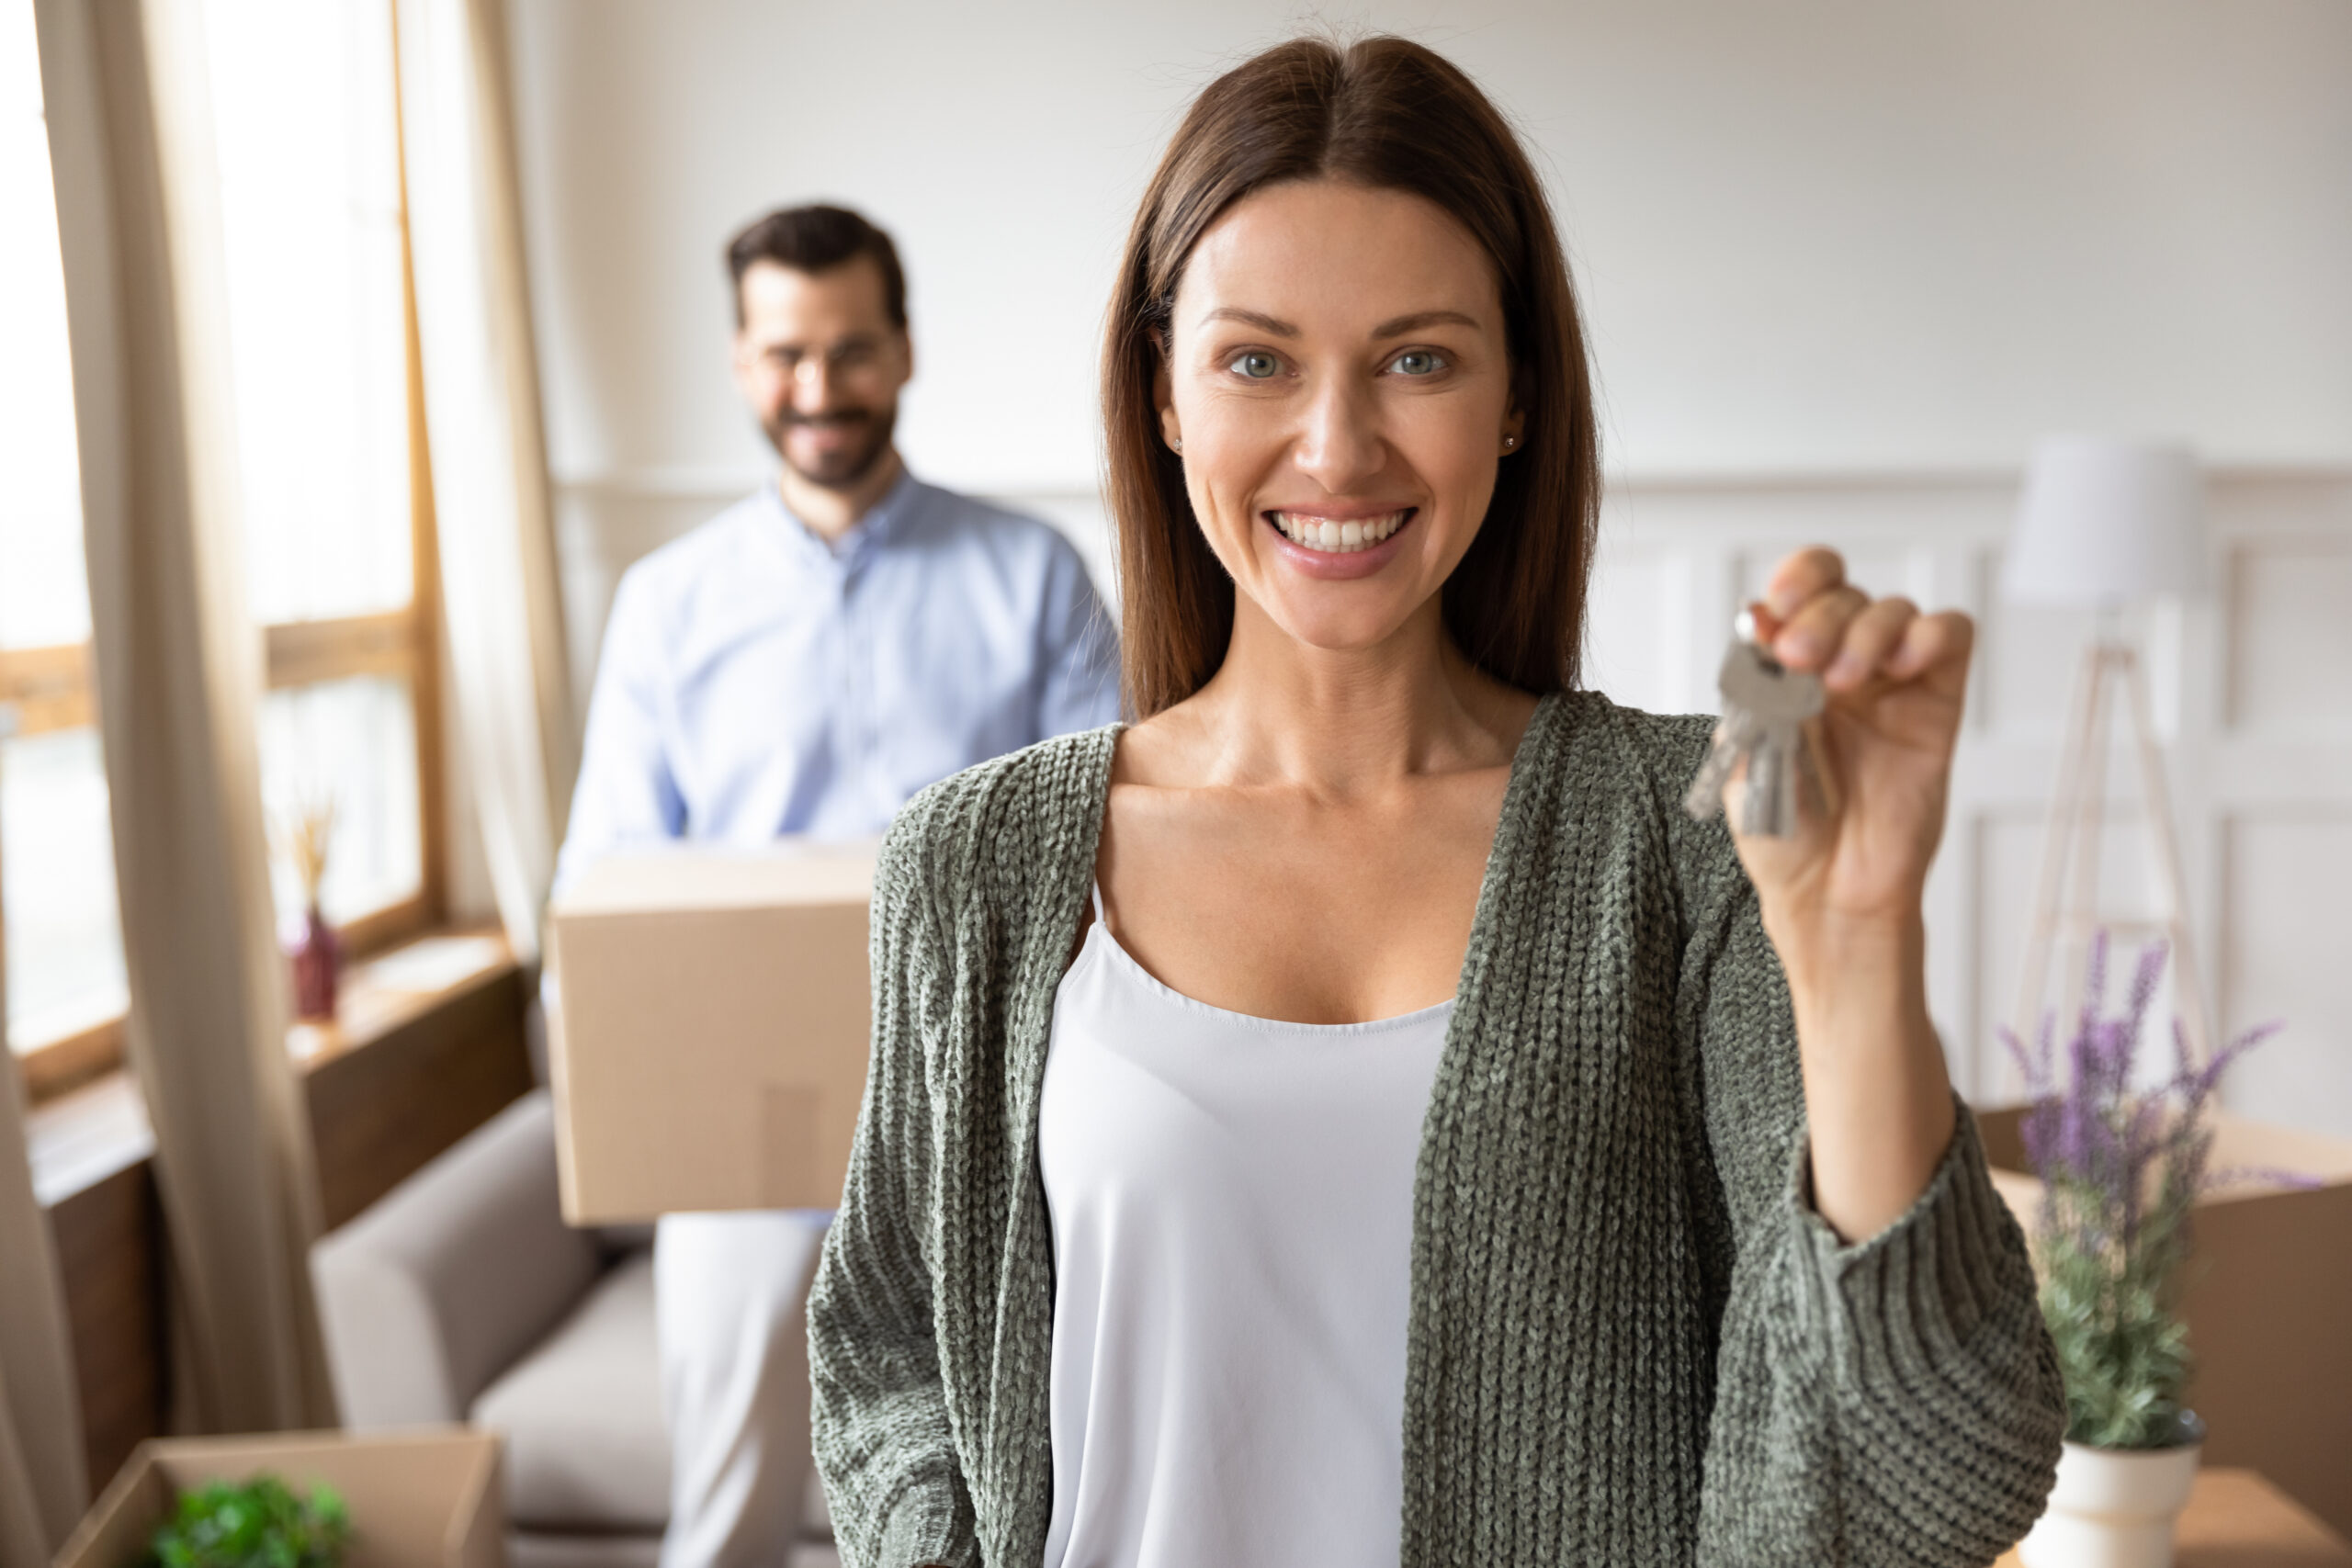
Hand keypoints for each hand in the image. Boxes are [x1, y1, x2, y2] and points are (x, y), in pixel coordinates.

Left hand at [1723, 547, 1972, 989]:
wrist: (1827, 891)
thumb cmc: (1781, 831)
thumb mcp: (1746, 753)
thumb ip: (1756, 687)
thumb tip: (1762, 623)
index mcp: (1785, 668)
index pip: (1799, 591)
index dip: (1794, 580)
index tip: (1776, 605)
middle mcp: (1837, 665)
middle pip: (1843, 594)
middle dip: (1820, 616)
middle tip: (1801, 658)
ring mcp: (1890, 682)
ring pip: (1893, 608)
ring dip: (1865, 631)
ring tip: (1843, 681)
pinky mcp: (1937, 702)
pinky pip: (1949, 636)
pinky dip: (1928, 633)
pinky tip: (1900, 665)